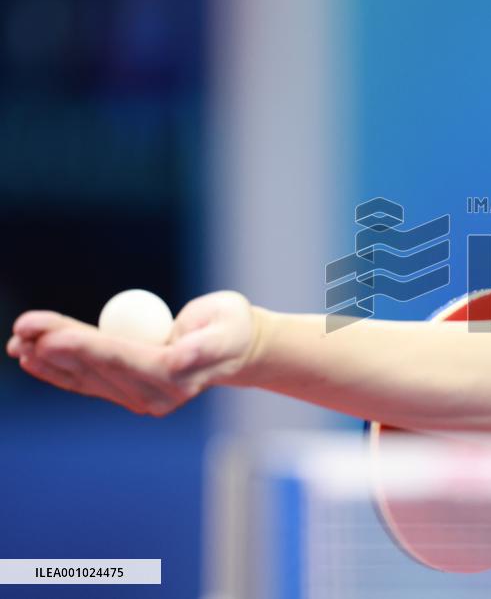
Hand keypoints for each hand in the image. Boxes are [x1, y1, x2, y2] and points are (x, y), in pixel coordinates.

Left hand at [5, 291, 257, 415]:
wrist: (235, 347)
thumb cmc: (231, 329)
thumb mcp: (227, 328)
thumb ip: (204, 344)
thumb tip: (181, 358)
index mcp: (177, 378)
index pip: (122, 360)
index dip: (84, 348)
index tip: (50, 337)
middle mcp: (155, 396)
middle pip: (96, 369)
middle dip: (57, 348)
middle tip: (23, 329)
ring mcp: (139, 397)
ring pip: (85, 377)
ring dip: (48, 358)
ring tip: (17, 340)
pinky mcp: (128, 391)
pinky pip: (87, 381)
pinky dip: (57, 368)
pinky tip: (30, 357)